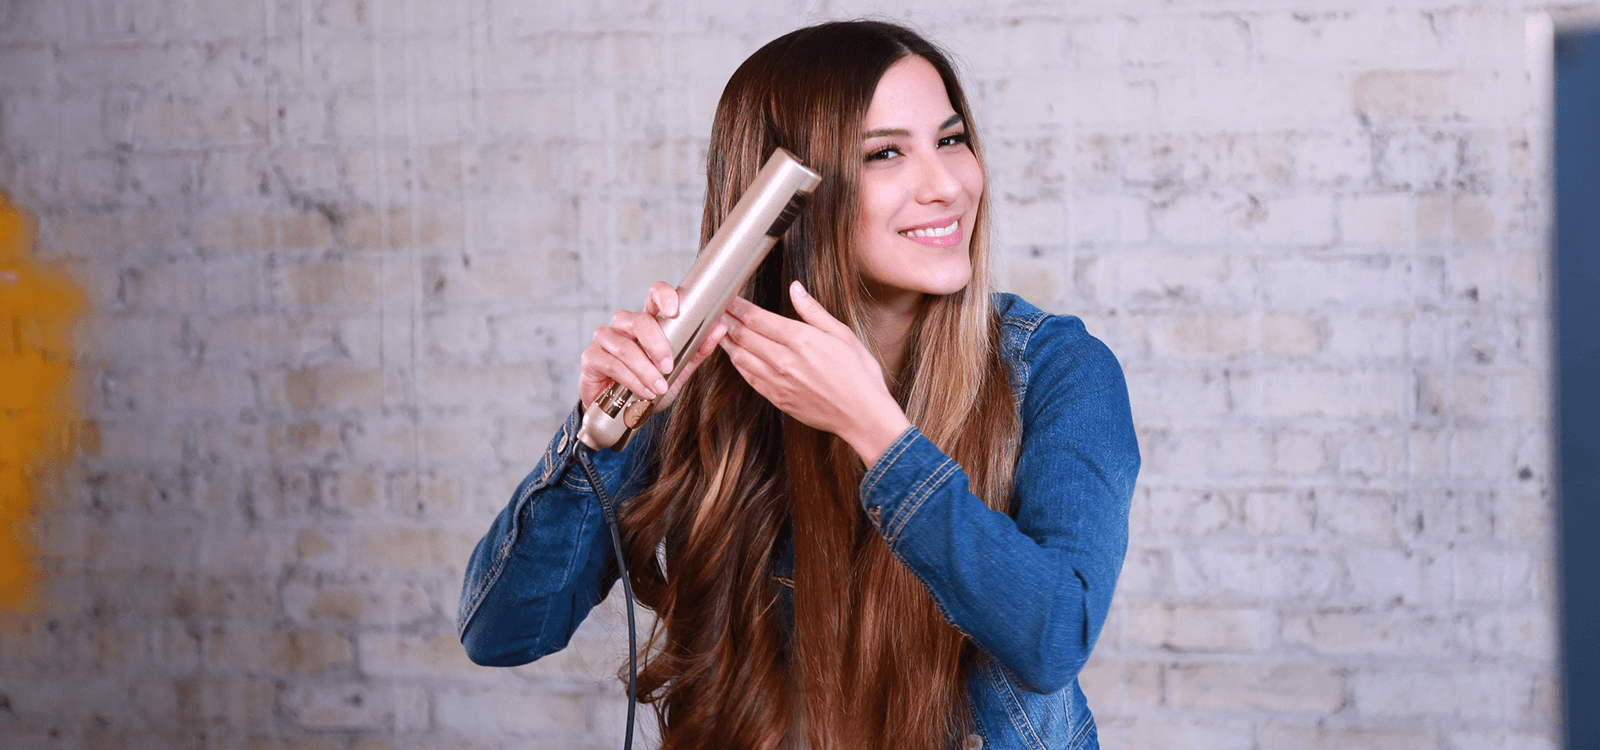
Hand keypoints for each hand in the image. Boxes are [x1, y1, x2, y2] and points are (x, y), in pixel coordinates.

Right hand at [578, 281, 726, 410]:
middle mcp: (624, 325)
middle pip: (639, 320)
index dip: (663, 296)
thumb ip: (696, 351)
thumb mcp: (678, 371)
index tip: (674, 309)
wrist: (623, 412)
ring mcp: (605, 338)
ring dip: (644, 369)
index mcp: (647, 322)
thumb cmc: (649, 386)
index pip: (653, 296)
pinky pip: (612, 363)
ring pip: (625, 345)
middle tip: (668, 367)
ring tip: (657, 388)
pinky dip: (631, 379)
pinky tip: (642, 391)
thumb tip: (718, 329)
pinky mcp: (591, 357)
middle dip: (657, 344)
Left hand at [719, 281, 910, 466]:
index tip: (728, 298)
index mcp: (801, 339)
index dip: (738, 306)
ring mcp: (778, 382)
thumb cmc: (858, 374)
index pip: (757, 318)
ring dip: (727, 342)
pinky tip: (736, 356)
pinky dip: (738, 364)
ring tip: (719, 331)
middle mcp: (784, 360)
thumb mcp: (842, 334)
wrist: (863, 415)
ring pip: (740, 358)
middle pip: (743, 336)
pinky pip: (749, 378)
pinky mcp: (777, 398)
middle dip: (727, 320)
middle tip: (716, 310)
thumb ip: (813, 311)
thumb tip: (795, 289)